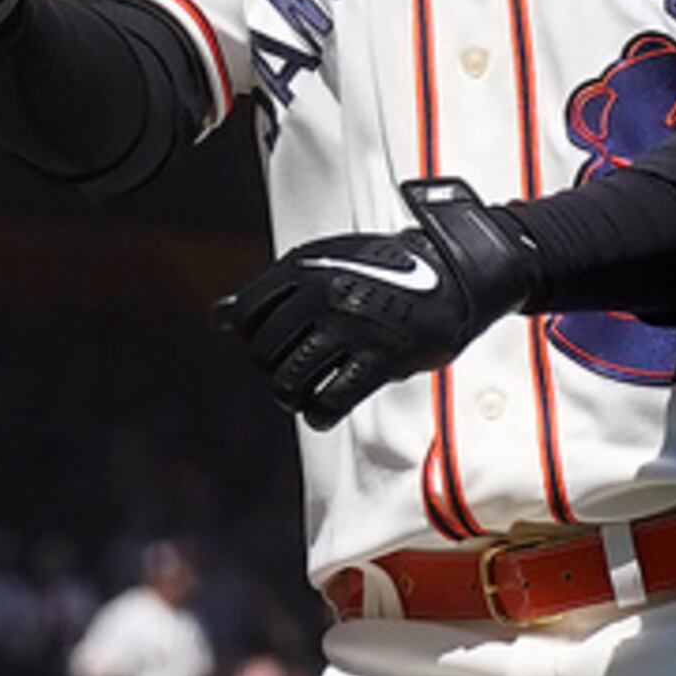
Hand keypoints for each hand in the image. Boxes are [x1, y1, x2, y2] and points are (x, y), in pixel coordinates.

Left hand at [217, 179, 542, 427]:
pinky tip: (323, 411)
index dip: (251, 335)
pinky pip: (330, 401)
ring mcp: (349, 326)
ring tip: (304, 392)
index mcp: (304, 266)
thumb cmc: (389, 269)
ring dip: (291, 394)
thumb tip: (219, 316)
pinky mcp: (379, 358)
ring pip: (288, 380)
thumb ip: (274, 290)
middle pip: (263, 352)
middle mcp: (320, 293)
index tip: (269, 342)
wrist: (457, 272)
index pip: (244, 313)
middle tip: (293, 371)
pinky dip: (320, 414)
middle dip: (272, 368)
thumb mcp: (326, 261)